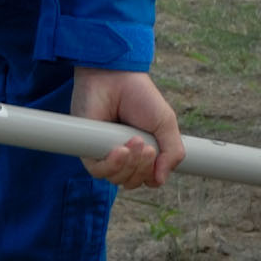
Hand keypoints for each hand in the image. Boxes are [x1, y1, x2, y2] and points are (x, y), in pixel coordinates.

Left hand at [71, 67, 185, 185]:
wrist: (115, 79)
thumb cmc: (140, 97)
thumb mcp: (166, 123)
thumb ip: (172, 152)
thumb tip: (161, 180)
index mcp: (143, 153)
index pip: (148, 179)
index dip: (153, 174)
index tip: (156, 152)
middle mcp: (124, 157)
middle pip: (134, 181)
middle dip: (143, 167)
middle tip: (146, 145)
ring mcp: (105, 154)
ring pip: (118, 179)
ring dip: (130, 164)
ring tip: (133, 140)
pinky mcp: (88, 150)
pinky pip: (99, 172)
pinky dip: (112, 164)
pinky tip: (120, 150)